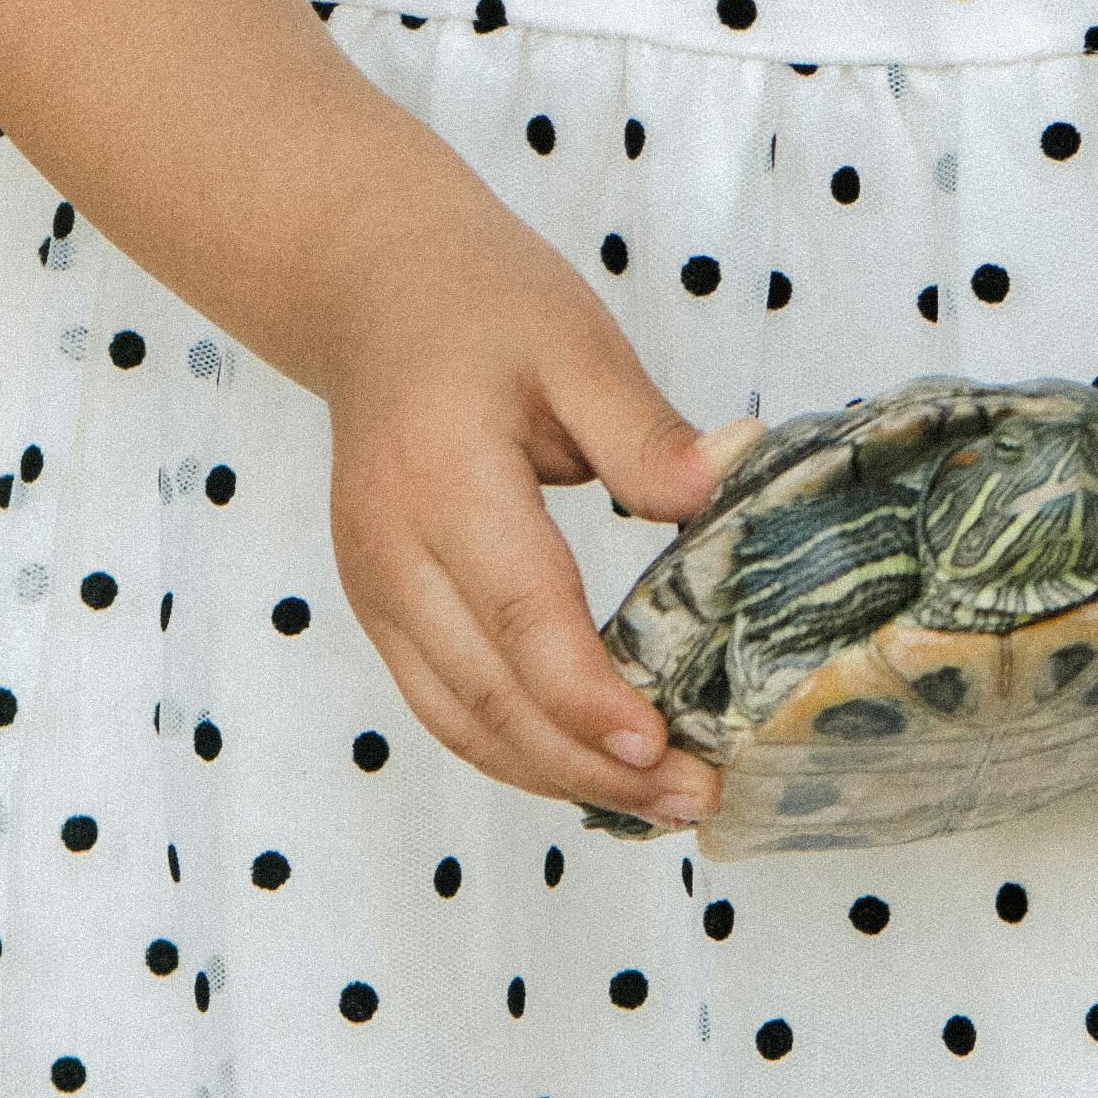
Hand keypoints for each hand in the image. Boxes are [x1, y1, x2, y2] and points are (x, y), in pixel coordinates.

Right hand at [317, 217, 734, 828]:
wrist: (373, 293)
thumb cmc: (486, 309)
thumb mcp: (578, 342)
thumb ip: (644, 428)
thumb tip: (723, 480)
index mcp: (444, 478)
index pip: (519, 612)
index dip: (586, 694)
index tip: (661, 746)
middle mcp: (393, 551)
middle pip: (488, 693)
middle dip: (591, 765)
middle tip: (695, 795)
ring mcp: (376, 590)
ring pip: (460, 720)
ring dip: (557, 777)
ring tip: (660, 803)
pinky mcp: (381, 608)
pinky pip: (443, 705)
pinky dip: (515, 751)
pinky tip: (591, 771)